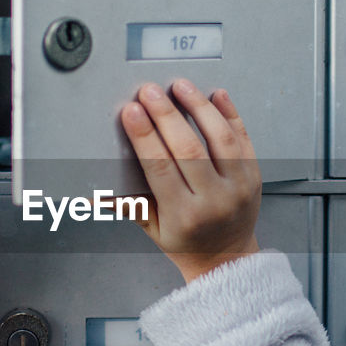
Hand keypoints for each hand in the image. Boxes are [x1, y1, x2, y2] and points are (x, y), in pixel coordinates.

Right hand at [119, 80, 260, 282]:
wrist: (227, 258)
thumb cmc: (186, 241)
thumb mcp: (152, 228)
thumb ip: (127, 204)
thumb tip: (91, 190)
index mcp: (183, 215)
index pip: (160, 168)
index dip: (144, 136)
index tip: (131, 112)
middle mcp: (214, 201)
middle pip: (188, 149)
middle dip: (166, 115)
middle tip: (150, 92)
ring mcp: (238, 187)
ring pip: (219, 139)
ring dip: (198, 107)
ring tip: (180, 86)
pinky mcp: (254, 175)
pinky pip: (243, 138)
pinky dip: (230, 114)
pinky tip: (216, 95)